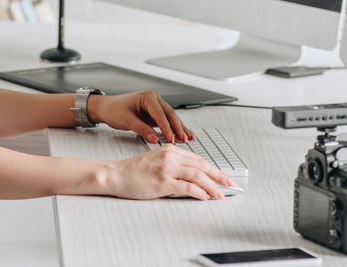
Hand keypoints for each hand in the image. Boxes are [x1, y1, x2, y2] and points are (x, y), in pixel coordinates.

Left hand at [87, 90, 193, 144]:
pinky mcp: (155, 112)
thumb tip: (154, 139)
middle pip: (170, 114)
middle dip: (178, 128)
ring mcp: (155, 104)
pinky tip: (182, 134)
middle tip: (184, 140)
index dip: (167, 128)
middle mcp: (154, 98)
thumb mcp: (126, 121)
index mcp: (147, 96)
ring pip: (171, 117)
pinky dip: (174, 128)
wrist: (105, 107)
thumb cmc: (113, 110)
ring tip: (189, 138)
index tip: (171, 139)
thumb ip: (141, 129)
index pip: (160, 114)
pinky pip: (167, 120)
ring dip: (179, 128)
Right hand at [102, 144, 233, 200]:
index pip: (197, 158)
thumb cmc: (133, 171)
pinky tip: (205, 197)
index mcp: (169, 149)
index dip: (213, 168)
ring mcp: (166, 168)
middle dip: (218, 175)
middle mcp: (170, 156)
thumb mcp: (156, 161)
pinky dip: (199, 193)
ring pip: (197, 176)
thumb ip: (174, 165)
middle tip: (230, 183)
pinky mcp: (162, 181)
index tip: (222, 176)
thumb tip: (192, 178)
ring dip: (212, 186)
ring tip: (220, 194)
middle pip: (201, 165)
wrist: (116, 175)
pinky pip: (187, 187)